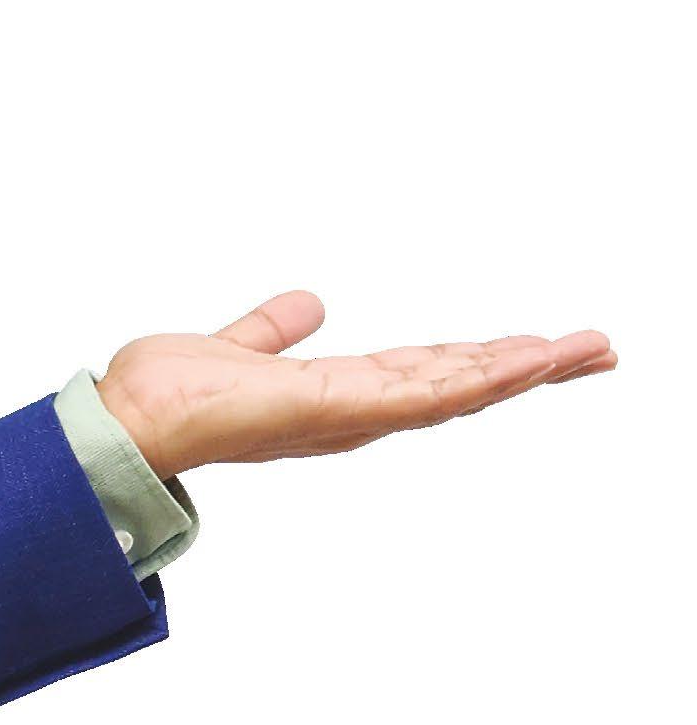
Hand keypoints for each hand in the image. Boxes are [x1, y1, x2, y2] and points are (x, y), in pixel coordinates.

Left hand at [95, 290, 616, 480]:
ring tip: (587, 349)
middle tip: (598, 349)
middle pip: (460, 385)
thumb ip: (272, 331)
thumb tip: (308, 303)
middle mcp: (355, 412)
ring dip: (524, 369)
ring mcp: (351, 414)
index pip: (428, 374)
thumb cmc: (167, 396)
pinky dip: (476, 378)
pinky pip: (422, 394)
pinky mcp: (337, 409)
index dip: (485, 361)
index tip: (538, 345)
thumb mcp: (240, 348)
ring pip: (458, 389)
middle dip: (529, 368)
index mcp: (337, 395)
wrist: (127, 421)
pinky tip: (522, 362)